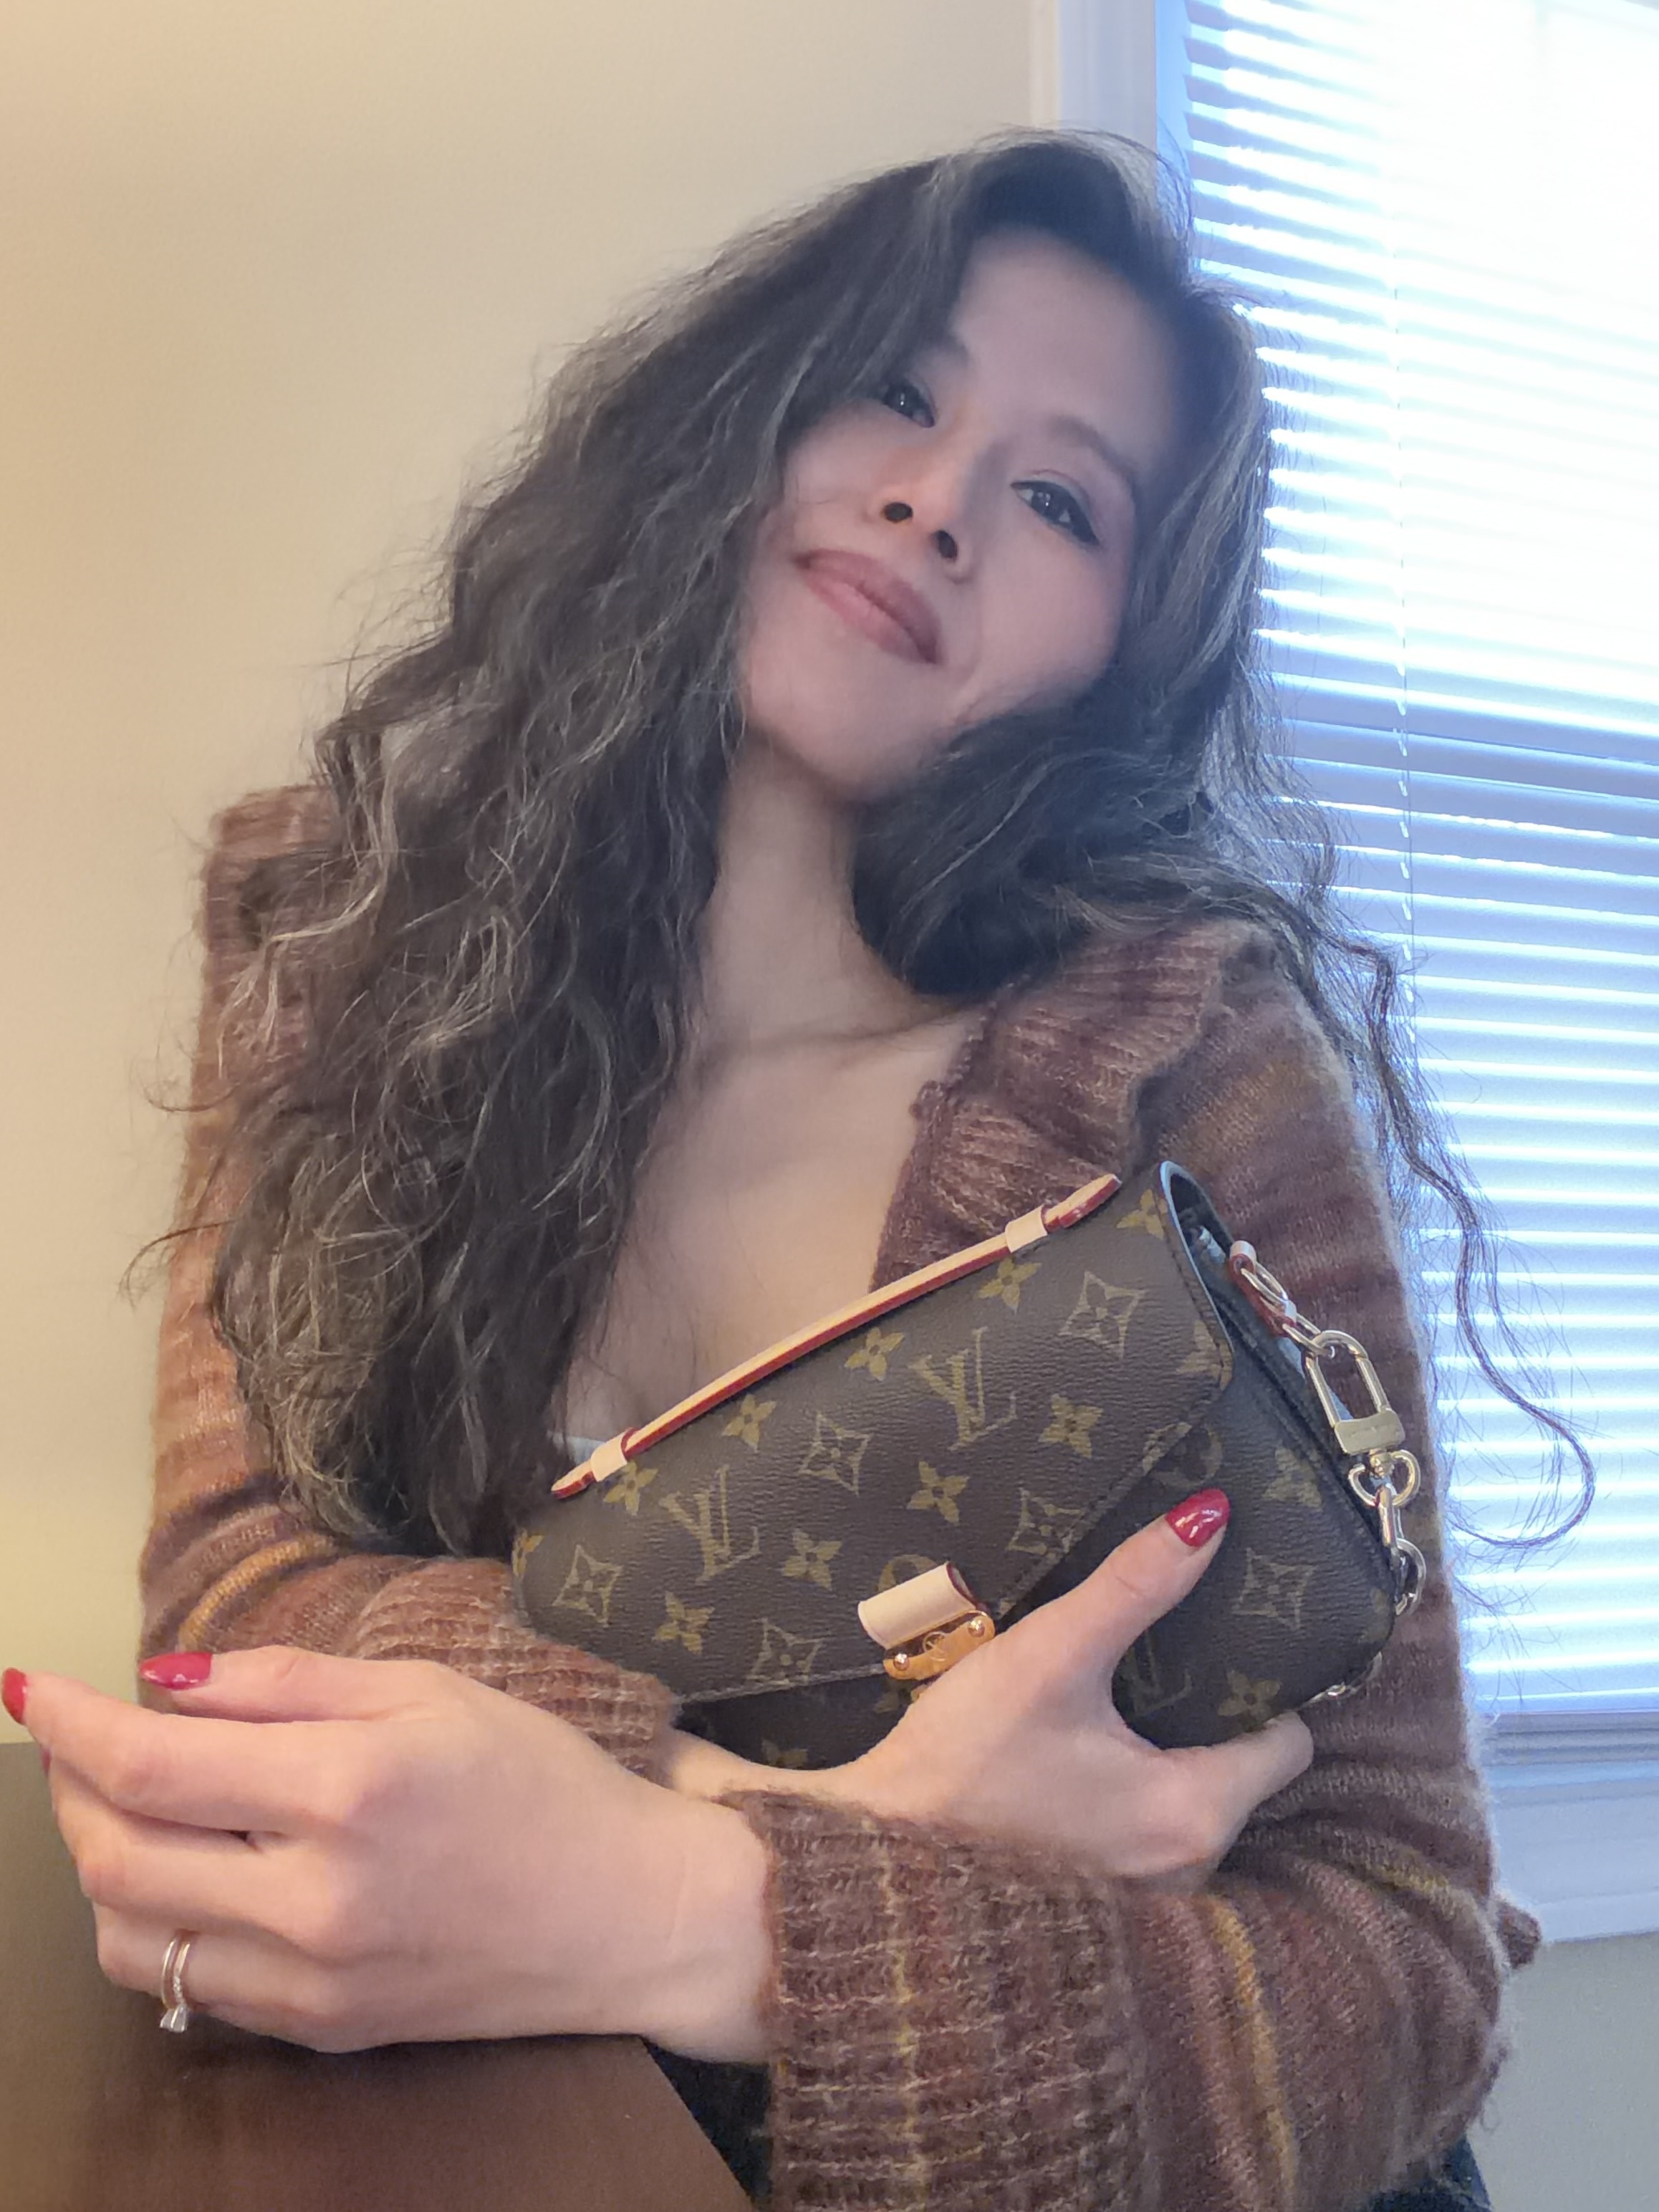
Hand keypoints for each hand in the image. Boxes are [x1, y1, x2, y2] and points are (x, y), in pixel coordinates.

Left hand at [20, 1651, 770, 2058]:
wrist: (627, 1914)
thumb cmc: (539, 1780)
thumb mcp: (428, 1690)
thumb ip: (287, 1681)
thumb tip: (167, 1683)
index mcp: (350, 1787)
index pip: (154, 1764)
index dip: (70, 1724)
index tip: (27, 1688)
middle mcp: (317, 1895)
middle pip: (118, 1856)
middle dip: (70, 1789)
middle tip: (74, 1741)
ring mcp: (313, 1978)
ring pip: (132, 1937)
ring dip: (98, 1864)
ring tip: (123, 1806)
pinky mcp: (320, 2029)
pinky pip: (190, 1986)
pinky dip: (153, 1924)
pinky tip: (183, 1872)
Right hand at [668, 1490, 1312, 1886]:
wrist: (870, 1869)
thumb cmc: (962, 1766)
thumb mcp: (1047, 1658)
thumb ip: (1134, 1586)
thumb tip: (1211, 1516)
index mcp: (1197, 1815)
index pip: (1288, 1743)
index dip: (1264, 1687)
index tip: (1223, 1645)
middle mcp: (1191, 1875)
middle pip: (1242, 1777)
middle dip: (1213, 1723)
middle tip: (1168, 1665)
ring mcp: (1148, 1908)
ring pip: (1193, 1811)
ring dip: (1168, 1764)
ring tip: (1123, 1708)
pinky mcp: (1102, 1917)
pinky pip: (1149, 1845)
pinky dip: (1133, 1805)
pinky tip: (1085, 1765)